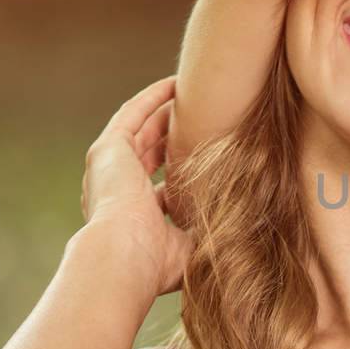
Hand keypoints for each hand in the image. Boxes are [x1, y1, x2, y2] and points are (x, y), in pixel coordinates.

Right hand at [79, 75, 193, 297]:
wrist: (123, 257)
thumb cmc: (156, 263)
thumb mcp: (189, 248)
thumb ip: (206, 234)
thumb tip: (240, 231)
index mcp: (134, 216)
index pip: (162, 187)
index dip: (186, 172)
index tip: (213, 161)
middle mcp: (116, 189)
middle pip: (152, 151)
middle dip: (177, 135)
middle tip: (209, 117)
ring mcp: (110, 167)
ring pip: (143, 129)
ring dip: (168, 111)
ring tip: (196, 94)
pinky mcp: (108, 149)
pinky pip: (133, 114)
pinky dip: (153, 98)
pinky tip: (175, 84)